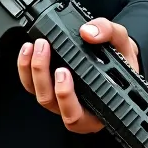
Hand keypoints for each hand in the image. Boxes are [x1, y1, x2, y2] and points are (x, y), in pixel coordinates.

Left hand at [17, 17, 139, 133]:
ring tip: (37, 46)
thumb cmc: (121, 59)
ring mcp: (61, 100)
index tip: (63, 71)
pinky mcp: (49, 87)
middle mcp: (78, 108)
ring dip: (33, 71)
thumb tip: (88, 32)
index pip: (78, 115)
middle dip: (44, 75)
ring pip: (40, 95)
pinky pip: (32, 85)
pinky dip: (25, 68)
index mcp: (98, 108)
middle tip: (45, 48)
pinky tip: (28, 50)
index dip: (66, 97)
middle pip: (52, 103)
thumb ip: (109, 33)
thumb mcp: (122, 43)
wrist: (118, 57)